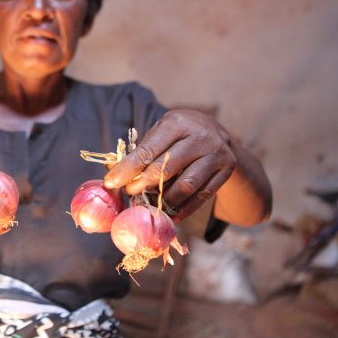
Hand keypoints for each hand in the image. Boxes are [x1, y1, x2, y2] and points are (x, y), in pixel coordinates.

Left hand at [104, 109, 236, 220]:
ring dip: (163, 200)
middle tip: (129, 194)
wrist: (220, 135)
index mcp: (177, 123)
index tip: (111, 183)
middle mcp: (199, 136)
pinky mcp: (226, 170)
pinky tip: (170, 214)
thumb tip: (111, 171)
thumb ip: (140, 151)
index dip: (127, 169)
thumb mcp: (161, 133)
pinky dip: (184, 209)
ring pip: (185, 186)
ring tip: (148, 205)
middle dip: (142, 185)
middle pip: (166, 169)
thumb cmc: (180, 135)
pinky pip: (202, 196)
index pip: (148, 151)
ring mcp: (216, 153)